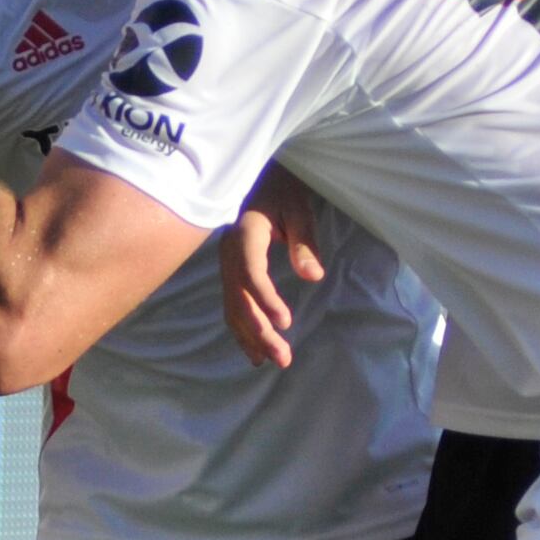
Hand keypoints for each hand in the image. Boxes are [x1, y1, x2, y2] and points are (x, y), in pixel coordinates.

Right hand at [221, 163, 325, 368]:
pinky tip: (253, 351)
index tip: (286, 322)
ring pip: (232, 308)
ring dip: (250, 337)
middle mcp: (229, 254)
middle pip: (239, 299)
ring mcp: (226, 265)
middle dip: (260, 331)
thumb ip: (304, 241)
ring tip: (270, 361)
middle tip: (284, 358)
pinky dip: (241, 330)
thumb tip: (313, 276)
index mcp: (245, 235)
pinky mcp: (230, 272)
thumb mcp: (298, 209)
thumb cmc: (281, 190)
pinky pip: (231, 305)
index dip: (265, 299)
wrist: (259, 178)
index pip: (250, 273)